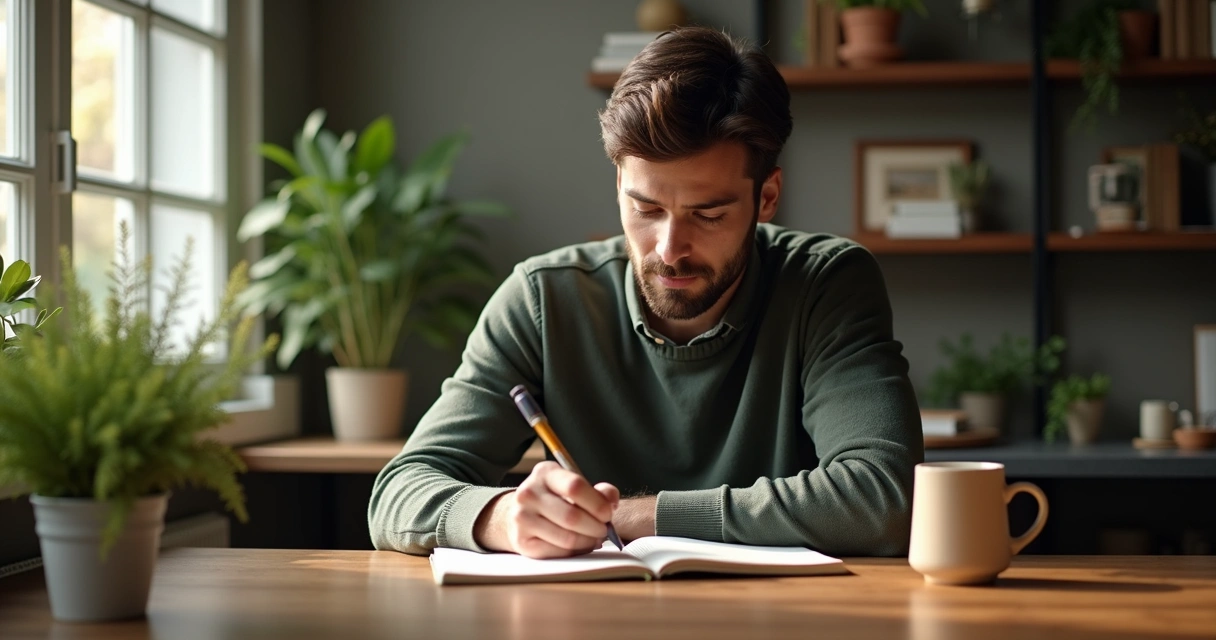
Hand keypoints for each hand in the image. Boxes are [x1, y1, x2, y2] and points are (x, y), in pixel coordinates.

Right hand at [475, 461, 619, 557]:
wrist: (519, 513)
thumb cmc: (555, 499)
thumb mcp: (572, 485)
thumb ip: (598, 491)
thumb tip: (610, 501)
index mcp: (545, 473)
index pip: (575, 487)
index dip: (597, 503)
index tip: (608, 513)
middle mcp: (529, 493)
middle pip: (572, 516)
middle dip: (596, 527)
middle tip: (604, 530)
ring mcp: (521, 518)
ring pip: (567, 538)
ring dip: (588, 542)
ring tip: (594, 539)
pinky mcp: (521, 542)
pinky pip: (558, 552)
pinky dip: (575, 552)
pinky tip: (580, 546)